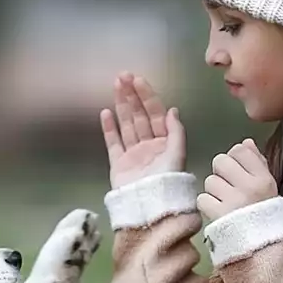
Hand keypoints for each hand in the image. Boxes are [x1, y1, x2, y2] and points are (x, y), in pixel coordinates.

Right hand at [101, 74, 185, 189]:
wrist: (149, 205)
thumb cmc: (166, 180)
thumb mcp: (177, 154)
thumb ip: (175, 131)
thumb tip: (173, 110)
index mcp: (165, 142)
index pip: (155, 113)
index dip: (147, 96)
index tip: (138, 80)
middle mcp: (149, 145)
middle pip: (139, 115)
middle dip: (132, 95)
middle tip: (122, 76)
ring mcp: (133, 154)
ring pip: (126, 124)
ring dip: (121, 105)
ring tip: (115, 87)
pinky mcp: (119, 164)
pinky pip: (113, 142)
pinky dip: (109, 128)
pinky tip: (106, 113)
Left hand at [198, 139, 277, 222]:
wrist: (266, 249)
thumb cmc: (267, 216)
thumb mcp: (270, 188)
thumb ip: (258, 163)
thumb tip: (246, 143)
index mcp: (264, 178)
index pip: (240, 150)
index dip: (235, 158)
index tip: (238, 170)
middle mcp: (249, 187)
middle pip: (220, 161)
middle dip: (221, 172)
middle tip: (228, 186)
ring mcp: (234, 201)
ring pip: (210, 181)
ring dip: (214, 190)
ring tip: (225, 201)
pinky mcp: (219, 215)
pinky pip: (203, 199)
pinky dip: (207, 205)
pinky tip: (218, 211)